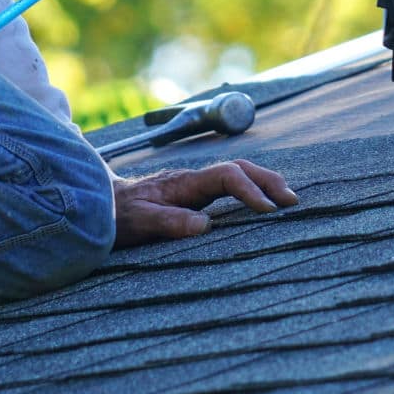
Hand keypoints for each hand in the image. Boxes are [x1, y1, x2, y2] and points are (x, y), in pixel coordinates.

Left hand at [112, 160, 298, 247]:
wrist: (101, 204)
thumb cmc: (118, 215)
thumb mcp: (139, 223)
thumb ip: (169, 222)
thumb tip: (205, 225)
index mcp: (183, 183)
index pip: (226, 176)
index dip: (249, 189)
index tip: (268, 210)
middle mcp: (193, 179)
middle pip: (239, 168)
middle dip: (268, 180)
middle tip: (292, 201)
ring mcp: (194, 184)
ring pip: (237, 173)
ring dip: (263, 182)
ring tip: (288, 200)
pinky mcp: (194, 194)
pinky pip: (229, 185)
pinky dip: (251, 189)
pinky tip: (263, 203)